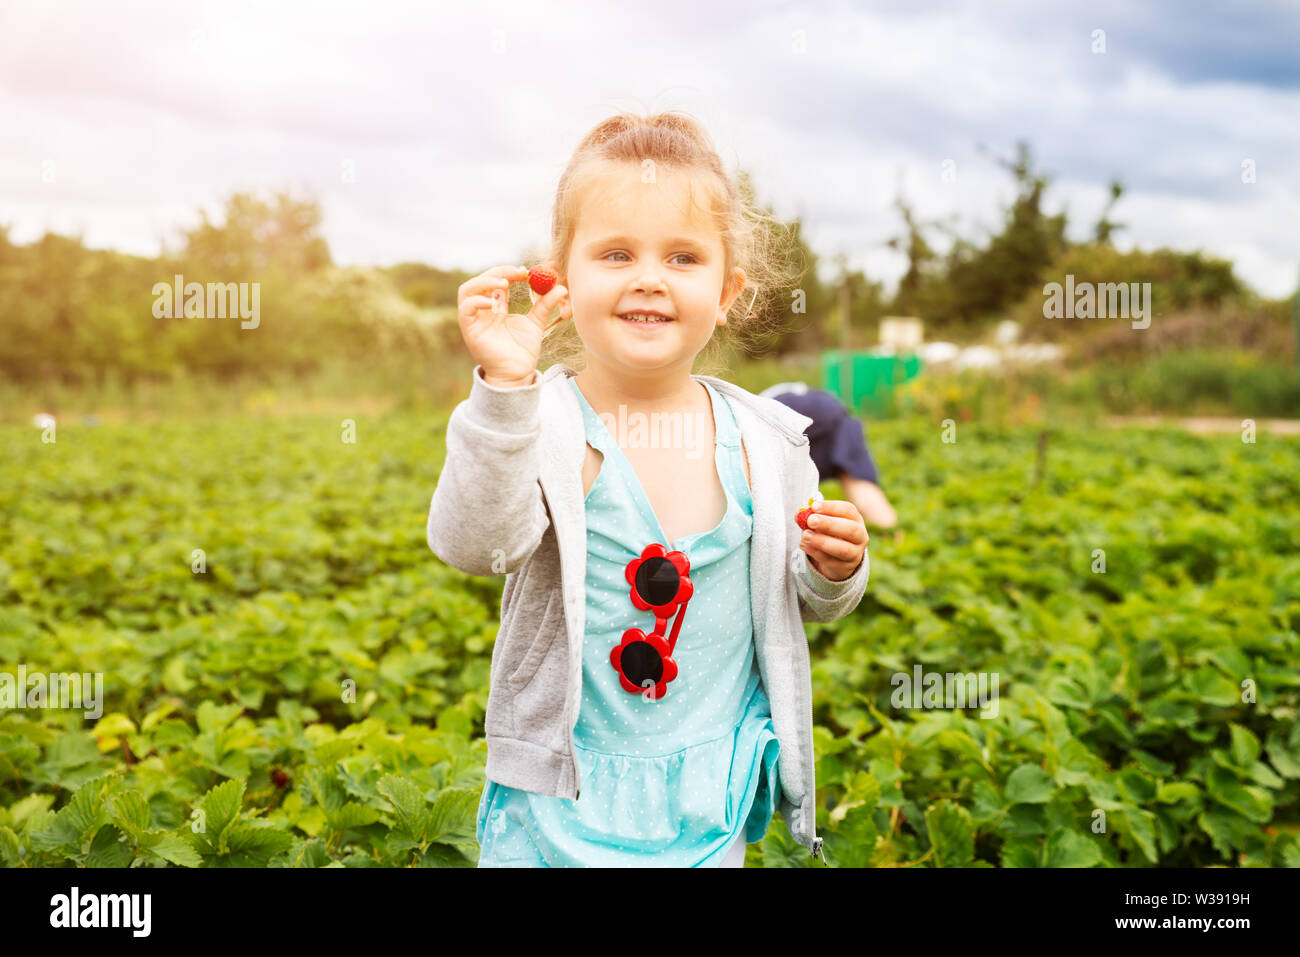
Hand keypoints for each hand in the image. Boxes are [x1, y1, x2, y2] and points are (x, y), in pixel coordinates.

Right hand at [456, 264, 571, 384]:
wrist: (517, 373)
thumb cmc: (523, 351)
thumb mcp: (536, 323)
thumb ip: (545, 305)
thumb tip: (561, 287)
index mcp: (496, 307)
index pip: (497, 281)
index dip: (509, 272)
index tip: (526, 271)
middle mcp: (482, 310)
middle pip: (481, 281)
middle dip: (499, 272)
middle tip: (519, 272)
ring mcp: (474, 319)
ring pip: (467, 290)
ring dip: (484, 282)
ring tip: (504, 283)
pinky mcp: (469, 330)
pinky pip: (466, 309)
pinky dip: (477, 301)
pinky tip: (495, 303)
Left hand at [799, 499, 867, 581]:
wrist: (837, 559)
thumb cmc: (828, 533)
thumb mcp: (822, 522)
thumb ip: (810, 517)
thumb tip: (799, 514)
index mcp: (855, 519)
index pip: (848, 510)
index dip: (831, 507)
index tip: (814, 506)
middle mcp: (860, 536)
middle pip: (850, 529)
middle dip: (829, 524)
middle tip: (810, 521)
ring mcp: (855, 553)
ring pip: (843, 549)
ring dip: (822, 541)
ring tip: (805, 535)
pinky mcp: (845, 568)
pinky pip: (831, 561)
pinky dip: (816, 553)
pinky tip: (804, 545)